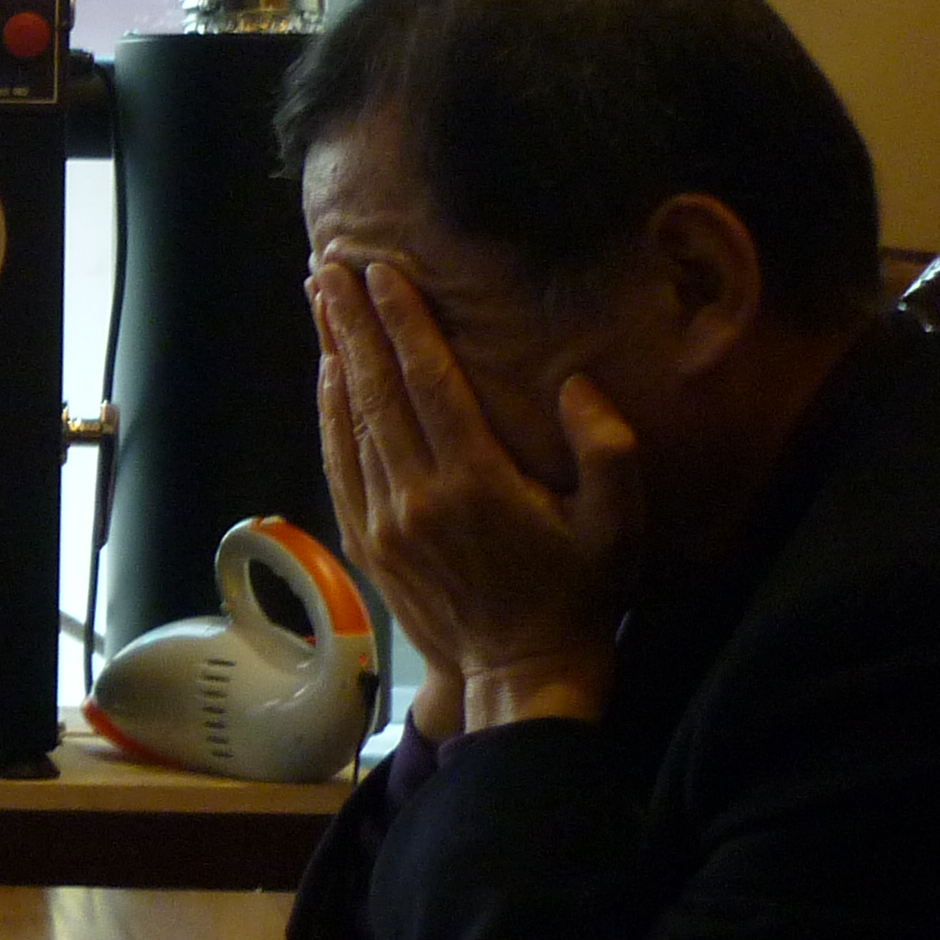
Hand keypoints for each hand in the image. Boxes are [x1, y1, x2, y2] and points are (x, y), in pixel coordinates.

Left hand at [310, 262, 639, 730]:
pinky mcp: (367, 542)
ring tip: (318, 301)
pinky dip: (329, 414)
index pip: (429, 382)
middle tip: (328, 267)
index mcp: (477, 482)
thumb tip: (576, 384)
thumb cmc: (579, 593)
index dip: (403, 323)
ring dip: (332, 355)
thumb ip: (608, 449)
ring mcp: (385, 521)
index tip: (382, 273)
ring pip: (348, 421)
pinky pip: (339, 463)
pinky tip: (326, 375)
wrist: (520, 673)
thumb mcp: (620, 525)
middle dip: (352, 323)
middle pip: (375, 390)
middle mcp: (419, 496)